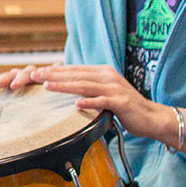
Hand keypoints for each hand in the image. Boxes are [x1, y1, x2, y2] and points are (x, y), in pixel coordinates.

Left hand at [30, 64, 164, 137]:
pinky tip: (76, 104)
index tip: (36, 71)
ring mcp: (114, 88)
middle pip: (75, 75)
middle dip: (53, 75)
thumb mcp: (105, 91)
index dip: (54, 70)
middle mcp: (107, 76)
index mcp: (102, 72)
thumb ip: (89, 86)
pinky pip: (102, 101)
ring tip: (47, 86)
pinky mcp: (120, 102)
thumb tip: (68, 84)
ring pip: (84, 86)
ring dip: (64, 86)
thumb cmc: (125, 106)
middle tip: (34, 75)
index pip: (74, 69)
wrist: (151, 116)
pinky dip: (88, 102)